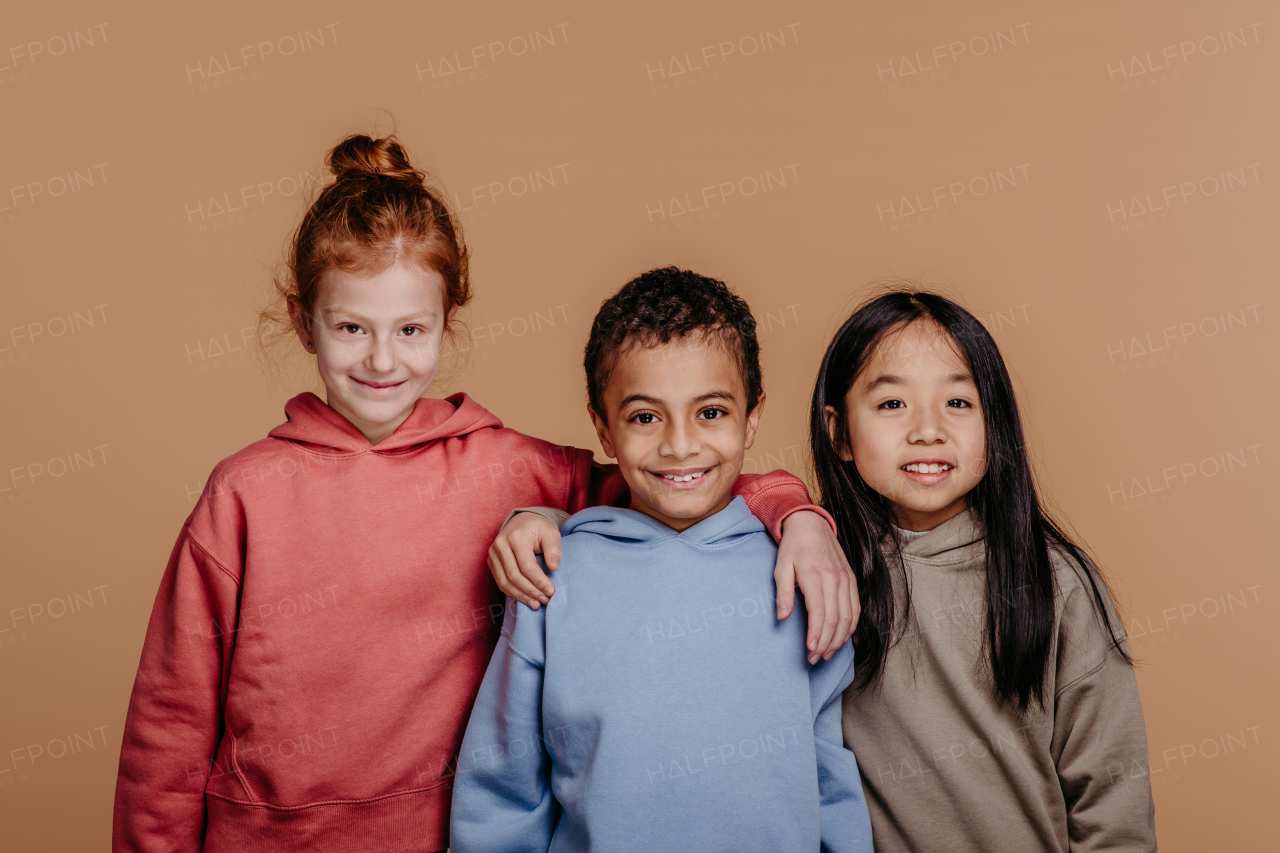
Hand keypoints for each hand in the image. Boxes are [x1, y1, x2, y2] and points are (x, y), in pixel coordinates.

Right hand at [487, 512, 562, 609]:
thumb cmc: (538, 528)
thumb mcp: (551, 532)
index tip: (551, 590)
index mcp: (516, 537)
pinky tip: (525, 599)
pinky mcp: (491, 562)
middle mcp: (500, 545)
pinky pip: (500, 582)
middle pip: (514, 576)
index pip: (526, 566)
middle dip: (531, 591)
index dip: (538, 581)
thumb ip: (554, 549)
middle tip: (545, 599)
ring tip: (536, 603)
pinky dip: (512, 593)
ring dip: (521, 596)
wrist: (521, 521)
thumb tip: (553, 567)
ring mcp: (493, 554)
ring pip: (505, 582)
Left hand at [774, 510, 859, 663]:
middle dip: (826, 643)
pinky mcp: (851, 579)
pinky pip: (855, 607)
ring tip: (828, 653)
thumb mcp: (781, 567)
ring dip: (839, 639)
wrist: (811, 523)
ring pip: (848, 616)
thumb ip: (783, 593)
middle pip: (835, 619)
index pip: (820, 613)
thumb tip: (782, 617)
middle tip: (815, 658)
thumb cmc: (792, 546)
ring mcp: (845, 579)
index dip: (816, 635)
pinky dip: (851, 626)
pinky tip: (842, 638)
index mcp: (815, 576)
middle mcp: (834, 579)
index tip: (810, 650)